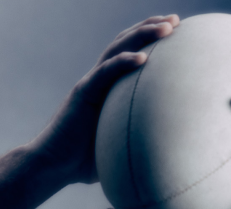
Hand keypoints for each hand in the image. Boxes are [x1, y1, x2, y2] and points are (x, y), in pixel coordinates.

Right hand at [29, 14, 179, 185]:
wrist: (53, 166)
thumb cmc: (82, 163)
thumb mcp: (116, 148)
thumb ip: (133, 143)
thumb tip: (160, 157)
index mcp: (107, 90)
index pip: (130, 54)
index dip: (150, 40)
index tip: (176, 34)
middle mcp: (99, 81)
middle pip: (126, 43)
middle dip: (151, 27)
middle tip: (177, 20)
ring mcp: (90, 84)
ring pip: (117, 49)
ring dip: (143, 35)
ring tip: (167, 27)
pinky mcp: (83, 94)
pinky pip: (106, 73)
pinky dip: (124, 62)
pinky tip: (143, 58)